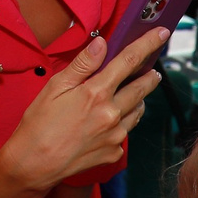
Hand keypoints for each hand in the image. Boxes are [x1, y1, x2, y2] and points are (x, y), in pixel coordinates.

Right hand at [0, 28, 166, 192]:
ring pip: (137, 111)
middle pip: (141, 88)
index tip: (162, 32)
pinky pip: (125, 133)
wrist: (34, 164)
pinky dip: (122, 124)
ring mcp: (115, 135)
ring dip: (139, 100)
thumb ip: (82, 65)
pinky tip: (109, 123)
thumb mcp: (55, 87)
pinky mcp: (114, 152)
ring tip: (133, 94)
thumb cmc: (39, 123)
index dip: (148, 44)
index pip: (129, 61)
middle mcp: (112, 114)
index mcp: (97, 93)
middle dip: (150, 77)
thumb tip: (101, 44)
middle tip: (154, 72)